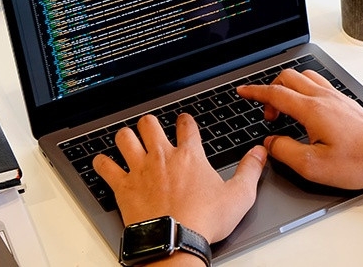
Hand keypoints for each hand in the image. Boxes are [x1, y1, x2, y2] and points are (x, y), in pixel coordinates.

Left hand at [93, 113, 266, 242]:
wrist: (174, 242)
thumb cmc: (204, 221)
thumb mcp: (239, 196)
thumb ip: (250, 170)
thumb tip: (260, 153)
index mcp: (190, 156)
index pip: (186, 124)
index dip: (185, 120)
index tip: (184, 121)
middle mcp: (162, 157)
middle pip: (150, 124)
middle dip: (150, 123)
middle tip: (152, 129)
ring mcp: (140, 170)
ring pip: (125, 138)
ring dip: (126, 137)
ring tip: (129, 140)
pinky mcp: (123, 187)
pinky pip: (105, 167)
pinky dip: (102, 163)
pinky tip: (103, 162)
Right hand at [238, 69, 362, 189]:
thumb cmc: (360, 161)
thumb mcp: (314, 166)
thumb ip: (285, 151)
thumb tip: (270, 143)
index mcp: (312, 110)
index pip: (275, 93)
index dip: (255, 92)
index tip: (243, 91)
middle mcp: (324, 98)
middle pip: (288, 78)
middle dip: (271, 91)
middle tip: (268, 115)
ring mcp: (336, 98)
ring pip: (305, 77)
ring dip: (289, 88)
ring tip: (285, 111)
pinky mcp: (346, 103)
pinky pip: (319, 85)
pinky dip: (304, 91)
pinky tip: (307, 111)